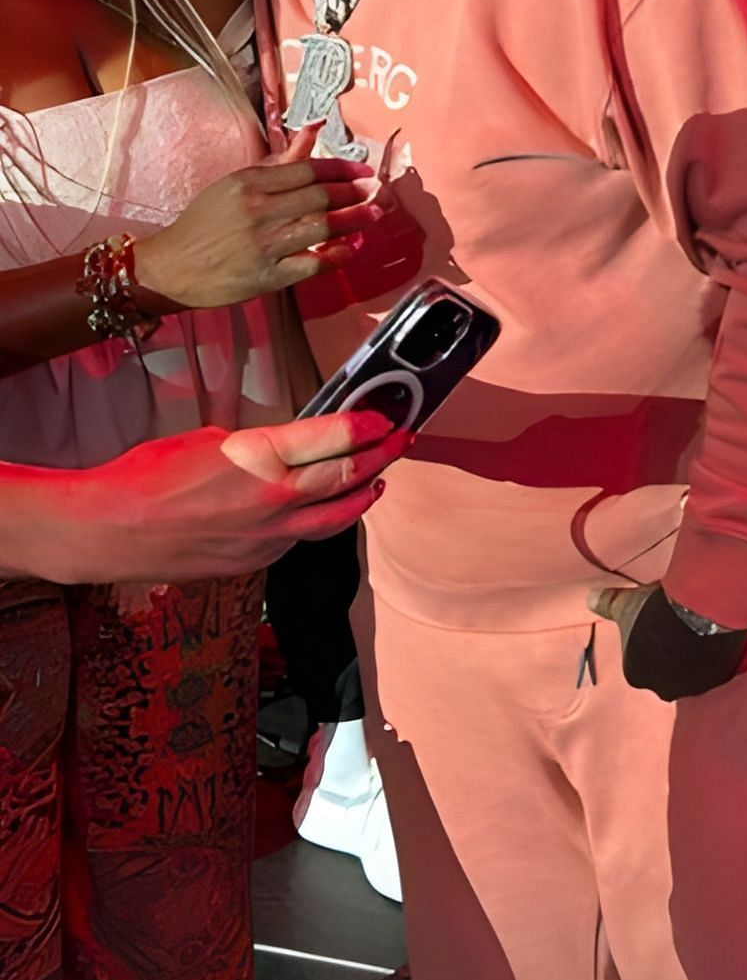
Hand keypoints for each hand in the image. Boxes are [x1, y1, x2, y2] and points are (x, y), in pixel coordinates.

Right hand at [53, 410, 409, 585]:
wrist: (111, 530)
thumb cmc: (148, 476)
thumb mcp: (211, 439)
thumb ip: (261, 445)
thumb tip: (291, 447)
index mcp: (260, 458)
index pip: (335, 437)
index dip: (369, 424)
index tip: (387, 416)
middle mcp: (272, 500)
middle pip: (348, 477)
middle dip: (383, 456)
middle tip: (402, 441)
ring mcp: (267, 538)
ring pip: (334, 519)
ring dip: (362, 496)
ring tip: (379, 480)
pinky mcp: (255, 563)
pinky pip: (298, 541)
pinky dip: (317, 522)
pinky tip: (319, 511)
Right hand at [134, 125, 386, 308]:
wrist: (171, 267)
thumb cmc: (203, 224)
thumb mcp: (235, 184)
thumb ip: (278, 161)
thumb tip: (313, 130)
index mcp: (249, 183)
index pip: (306, 170)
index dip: (341, 170)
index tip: (361, 171)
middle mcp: (258, 210)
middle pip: (319, 197)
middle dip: (354, 194)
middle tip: (374, 192)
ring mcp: (264, 244)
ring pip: (321, 227)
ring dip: (354, 221)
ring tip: (373, 216)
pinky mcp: (267, 276)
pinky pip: (312, 263)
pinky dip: (336, 255)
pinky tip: (352, 247)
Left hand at [589, 582, 746, 699]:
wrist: (699, 608)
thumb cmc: (655, 608)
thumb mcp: (624, 603)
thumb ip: (605, 604)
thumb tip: (589, 598)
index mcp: (636, 675)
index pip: (640, 660)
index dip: (648, 639)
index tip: (658, 622)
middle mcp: (663, 689)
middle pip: (666, 671)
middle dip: (671, 653)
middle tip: (678, 625)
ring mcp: (693, 686)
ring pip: (692, 673)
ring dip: (693, 656)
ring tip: (699, 627)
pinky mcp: (719, 679)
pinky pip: (715, 669)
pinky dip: (713, 656)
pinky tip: (714, 635)